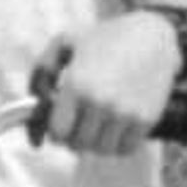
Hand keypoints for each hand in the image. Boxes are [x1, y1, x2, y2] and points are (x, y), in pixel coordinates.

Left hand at [30, 17, 177, 154]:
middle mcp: (100, 102)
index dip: (54, 131)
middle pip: (78, 144)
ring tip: (96, 124)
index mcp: (76, 85)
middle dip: (73, 136)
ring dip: (95, 142)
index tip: (58, 122)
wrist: (152, 35)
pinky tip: (115, 127)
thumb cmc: (103, 39)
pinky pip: (125, 149)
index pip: (57, 131)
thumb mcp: (63, 44)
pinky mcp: (146, 119)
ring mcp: (125, 113)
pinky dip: (117, 144)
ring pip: (101, 150)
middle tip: (78, 122)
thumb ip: (40, 74)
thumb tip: (33, 107)